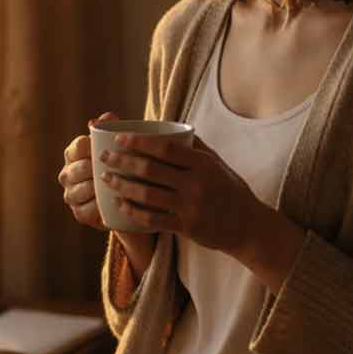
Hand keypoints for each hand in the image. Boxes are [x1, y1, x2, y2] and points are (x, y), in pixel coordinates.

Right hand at [58, 111, 120, 229]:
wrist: (128, 202)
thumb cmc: (121, 168)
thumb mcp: (119, 149)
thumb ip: (112, 130)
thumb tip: (107, 116)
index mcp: (73, 154)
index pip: (80, 145)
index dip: (96, 147)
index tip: (114, 149)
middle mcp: (67, 174)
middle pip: (80, 168)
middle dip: (99, 169)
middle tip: (121, 169)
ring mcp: (71, 195)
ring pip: (81, 189)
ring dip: (98, 188)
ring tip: (118, 185)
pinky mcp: (78, 213)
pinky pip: (86, 209)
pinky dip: (99, 206)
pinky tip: (112, 202)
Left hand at [97, 132, 261, 255]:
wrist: (248, 226)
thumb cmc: (230, 190)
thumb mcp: (218, 164)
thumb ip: (195, 147)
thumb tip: (171, 126)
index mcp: (202, 163)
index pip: (165, 148)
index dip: (139, 142)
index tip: (118, 138)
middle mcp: (196, 183)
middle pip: (150, 170)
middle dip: (122, 162)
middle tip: (104, 158)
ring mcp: (190, 206)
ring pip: (147, 195)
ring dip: (122, 186)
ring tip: (106, 179)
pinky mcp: (187, 227)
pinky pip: (153, 219)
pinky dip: (133, 211)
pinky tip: (120, 204)